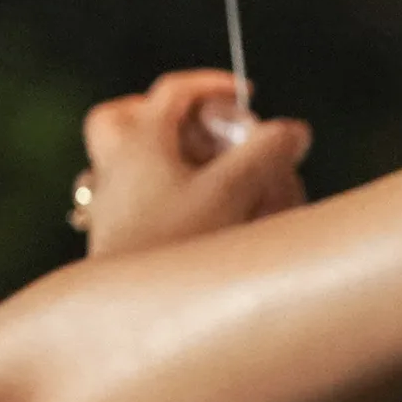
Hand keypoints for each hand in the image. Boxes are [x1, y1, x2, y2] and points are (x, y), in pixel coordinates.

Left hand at [77, 69, 311, 256]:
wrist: (134, 317)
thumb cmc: (178, 246)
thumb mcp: (232, 192)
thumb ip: (266, 153)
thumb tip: (293, 131)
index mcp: (137, 144)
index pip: (171, 90)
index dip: (212, 84)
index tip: (246, 95)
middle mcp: (112, 170)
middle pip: (121, 117)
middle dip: (163, 115)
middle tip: (202, 129)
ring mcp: (107, 205)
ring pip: (124, 159)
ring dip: (167, 157)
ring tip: (214, 174)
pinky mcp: (112, 238)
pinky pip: (132, 198)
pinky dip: (165, 194)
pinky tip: (201, 214)